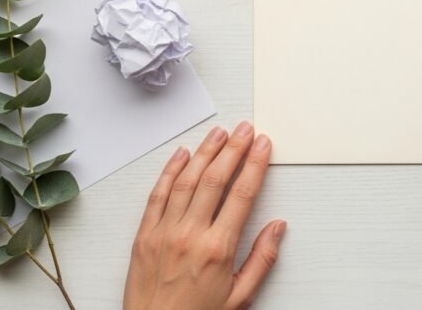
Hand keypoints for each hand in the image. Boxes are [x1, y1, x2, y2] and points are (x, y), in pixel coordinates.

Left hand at [124, 123, 284, 309]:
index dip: (254, 164)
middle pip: (215, 179)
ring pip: (186, 180)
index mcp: (218, 249)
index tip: (262, 145)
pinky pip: (157, 194)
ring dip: (205, 152)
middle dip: (233, 149)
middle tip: (244, 129)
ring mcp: (164, 232)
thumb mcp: (240, 297)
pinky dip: (170, 171)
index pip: (242, 194)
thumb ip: (262, 260)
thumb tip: (278, 228)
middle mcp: (190, 234)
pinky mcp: (143, 235)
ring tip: (219, 133)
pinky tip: (181, 155)